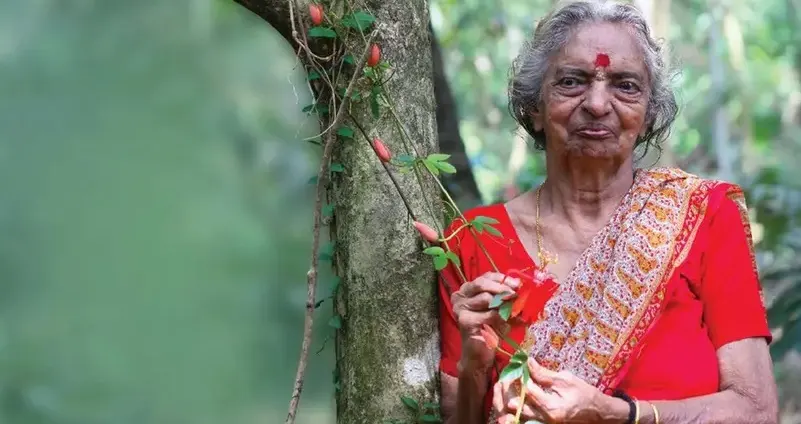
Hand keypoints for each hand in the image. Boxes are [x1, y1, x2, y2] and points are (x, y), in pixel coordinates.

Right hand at [451, 272, 519, 371]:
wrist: (479, 354)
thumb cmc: (490, 329)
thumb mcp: (498, 308)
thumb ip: (505, 296)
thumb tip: (519, 285)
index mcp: (466, 290)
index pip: (484, 277)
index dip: (501, 278)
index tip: (516, 284)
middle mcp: (459, 297)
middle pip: (482, 283)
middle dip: (502, 288)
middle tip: (516, 295)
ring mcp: (460, 308)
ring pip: (487, 298)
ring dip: (503, 306)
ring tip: (512, 315)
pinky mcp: (465, 321)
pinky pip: (490, 314)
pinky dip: (502, 319)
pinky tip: (505, 326)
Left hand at [493, 358, 623, 423]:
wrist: (598, 412)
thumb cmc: (584, 393)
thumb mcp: (565, 380)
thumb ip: (544, 374)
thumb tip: (528, 362)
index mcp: (552, 407)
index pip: (529, 390)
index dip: (522, 377)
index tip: (516, 367)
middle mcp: (546, 419)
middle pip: (521, 407)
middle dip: (511, 393)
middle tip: (504, 382)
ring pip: (523, 416)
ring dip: (514, 404)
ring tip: (506, 394)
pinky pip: (530, 420)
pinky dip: (522, 412)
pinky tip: (516, 405)